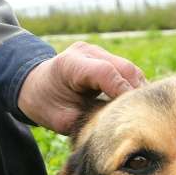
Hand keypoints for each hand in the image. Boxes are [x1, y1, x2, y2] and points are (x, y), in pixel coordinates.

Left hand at [17, 41, 145, 134]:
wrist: (35, 86)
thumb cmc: (47, 105)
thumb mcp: (63, 120)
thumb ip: (90, 120)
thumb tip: (120, 123)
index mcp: (69, 65)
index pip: (106, 72)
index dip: (124, 93)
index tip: (133, 115)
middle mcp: (85, 52)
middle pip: (125, 69)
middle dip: (136, 94)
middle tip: (140, 118)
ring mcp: (97, 51)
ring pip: (131, 70)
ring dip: (138, 91)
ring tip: (137, 112)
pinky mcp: (106, 56)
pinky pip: (129, 72)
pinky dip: (134, 88)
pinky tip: (132, 103)